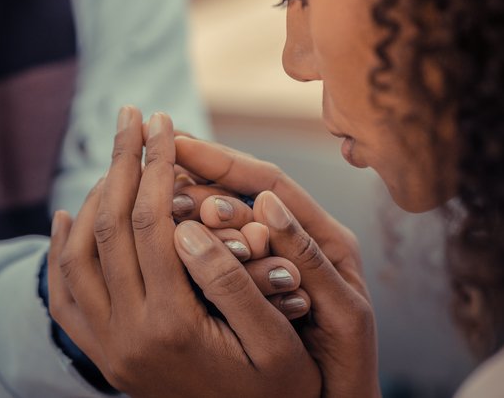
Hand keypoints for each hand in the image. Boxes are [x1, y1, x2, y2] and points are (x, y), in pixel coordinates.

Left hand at [47, 108, 321, 396]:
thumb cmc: (276, 394)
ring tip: (116, 157)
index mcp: (173, 326)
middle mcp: (126, 337)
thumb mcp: (278, 346)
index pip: (152, 222)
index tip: (165, 122)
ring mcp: (106, 348)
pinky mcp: (101, 355)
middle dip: (122, 162)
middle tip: (134, 115)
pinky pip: (63, 296)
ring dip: (92, 197)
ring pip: (76, 255)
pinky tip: (67, 216)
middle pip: (108, 227)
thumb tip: (187, 225)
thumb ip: (235, 285)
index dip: (156, 164)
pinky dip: (59, 250)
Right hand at [174, 137, 379, 397]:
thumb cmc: (351, 362)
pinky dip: (190, 240)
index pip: (269, 181)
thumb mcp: (341, 311)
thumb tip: (266, 204)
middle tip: (158, 172)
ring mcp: (273, 259)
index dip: (225, 159)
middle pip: (241, 195)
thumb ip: (310, 258)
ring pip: (224, 222)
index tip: (179, 142)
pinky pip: (216, 253)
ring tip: (153, 197)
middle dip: (201, 180)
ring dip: (190, 207)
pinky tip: (159, 231)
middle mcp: (298, 237)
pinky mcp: (252, 282)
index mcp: (326, 234)